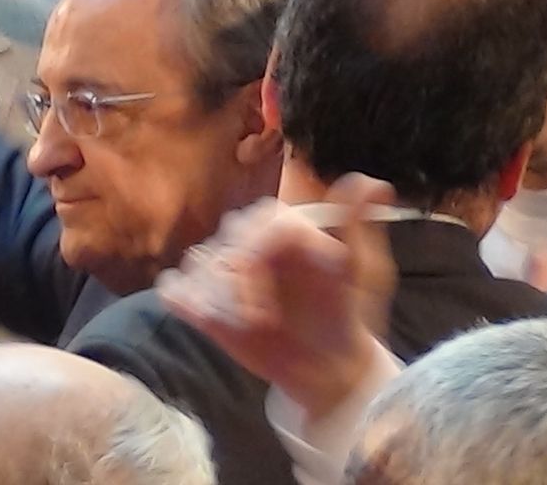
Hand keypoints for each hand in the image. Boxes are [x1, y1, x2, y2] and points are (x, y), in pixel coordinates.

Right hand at [157, 174, 397, 420]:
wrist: (331, 366)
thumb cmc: (351, 315)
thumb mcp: (366, 272)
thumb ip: (358, 226)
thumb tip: (373, 182)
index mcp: (284, 227)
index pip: (260, 222)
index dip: (260, 256)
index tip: (274, 294)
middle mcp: (250, 241)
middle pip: (226, 241)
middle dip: (238, 281)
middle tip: (261, 320)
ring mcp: (224, 270)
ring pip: (199, 264)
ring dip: (215, 295)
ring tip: (245, 325)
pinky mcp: (203, 298)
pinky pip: (174, 287)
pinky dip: (182, 299)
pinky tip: (206, 319)